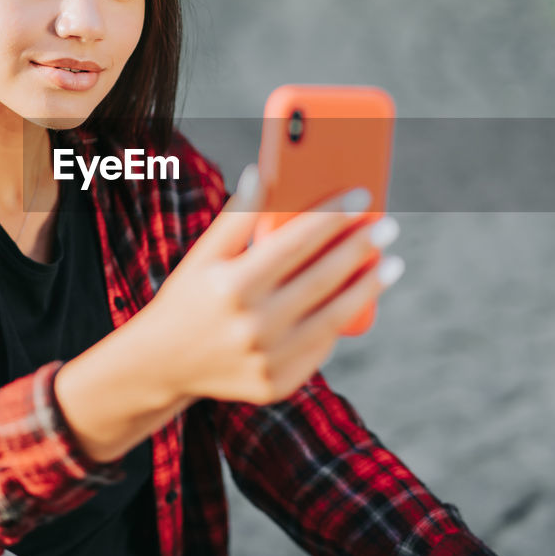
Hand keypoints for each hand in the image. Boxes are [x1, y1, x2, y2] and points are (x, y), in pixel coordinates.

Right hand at [136, 164, 402, 405]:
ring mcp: (266, 359)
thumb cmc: (189, 296)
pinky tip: (360, 297)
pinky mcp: (277, 384)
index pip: (294, 242)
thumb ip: (236, 216)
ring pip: (333, 317)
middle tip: (389, 226)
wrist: (163, 364)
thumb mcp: (203, 255)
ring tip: (392, 263)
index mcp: (231, 286)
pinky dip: (343, 320)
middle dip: (361, 248)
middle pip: (321, 278)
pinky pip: (321, 347)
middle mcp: (251, 325)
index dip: (332, 216)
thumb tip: (263, 171)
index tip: (362, 196)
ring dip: (368, 287)